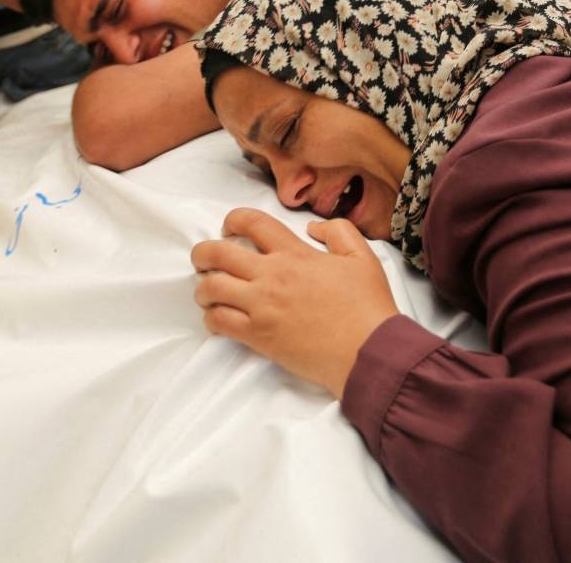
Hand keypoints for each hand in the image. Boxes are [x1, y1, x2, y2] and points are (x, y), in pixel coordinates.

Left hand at [192, 208, 399, 398]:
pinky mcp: (258, 336)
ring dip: (204, 288)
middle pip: (218, 253)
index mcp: (295, 253)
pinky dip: (212, 318)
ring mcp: (262, 307)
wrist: (367, 351)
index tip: (229, 227)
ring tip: (210, 293)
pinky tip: (219, 319)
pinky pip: (219, 321)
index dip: (233, 219)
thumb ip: (338, 231)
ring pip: (211, 288)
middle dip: (203, 253)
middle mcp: (272, 276)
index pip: (252, 222)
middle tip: (204, 259)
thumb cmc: (368, 306)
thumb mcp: (363, 256)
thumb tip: (312, 227)